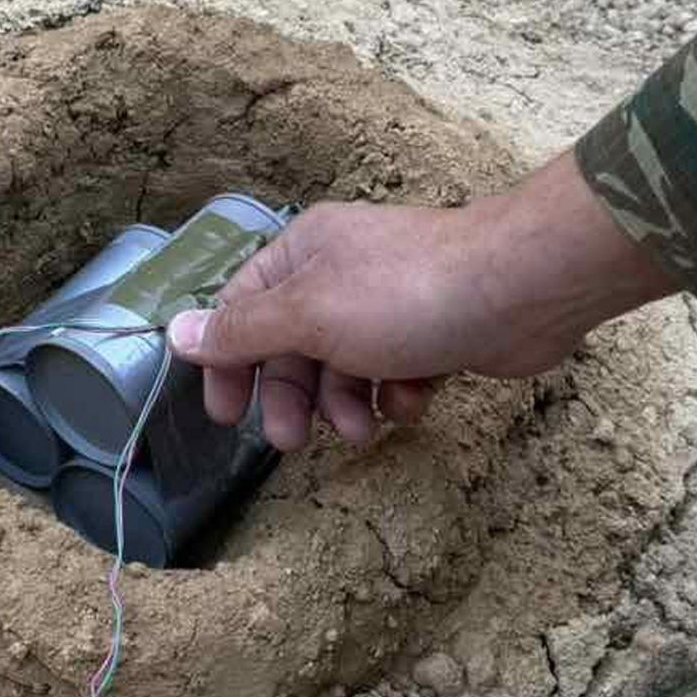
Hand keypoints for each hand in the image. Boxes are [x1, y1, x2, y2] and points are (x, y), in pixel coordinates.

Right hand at [167, 150, 675, 450]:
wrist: (521, 288)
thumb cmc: (404, 295)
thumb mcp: (309, 316)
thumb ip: (243, 331)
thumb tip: (175, 332)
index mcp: (304, 254)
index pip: (242, 308)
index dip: (228, 361)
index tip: (225, 415)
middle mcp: (342, 271)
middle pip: (292, 343)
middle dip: (291, 395)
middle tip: (291, 442)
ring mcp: (390, 302)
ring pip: (345, 365)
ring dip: (344, 404)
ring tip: (363, 430)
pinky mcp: (435, 331)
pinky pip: (395, 371)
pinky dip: (397, 393)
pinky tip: (412, 401)